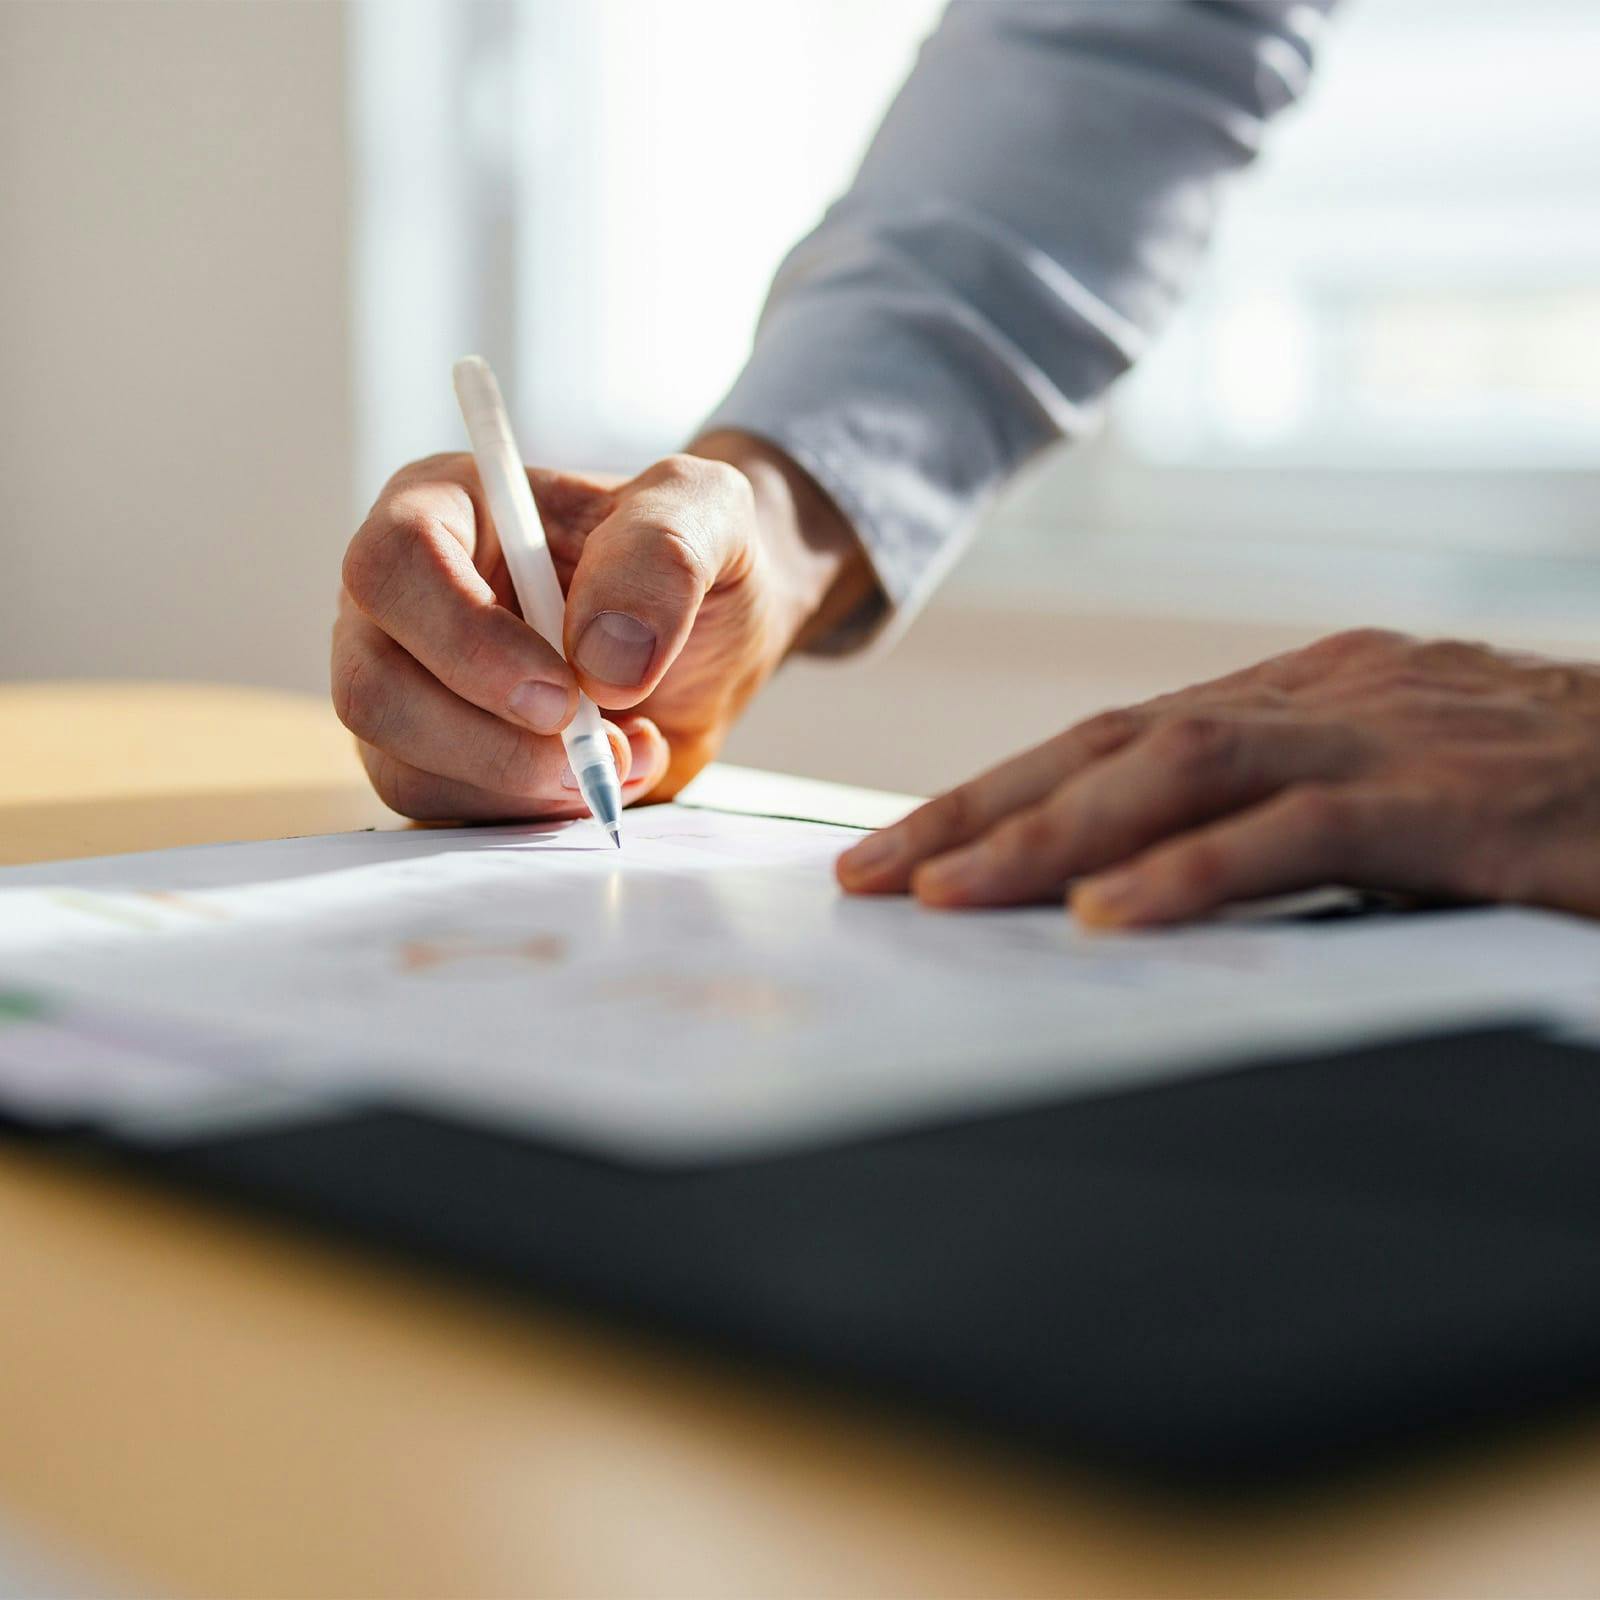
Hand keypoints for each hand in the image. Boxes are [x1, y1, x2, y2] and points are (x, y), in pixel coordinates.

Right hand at [333, 432, 871, 820]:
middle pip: (373, 687)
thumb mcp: (706, 511)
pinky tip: (600, 776)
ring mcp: (408, 689)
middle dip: (490, 741)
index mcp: (444, 511)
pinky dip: (534, 813)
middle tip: (595, 747)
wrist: (710, 640)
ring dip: (523, 784)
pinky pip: (445, 813)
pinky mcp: (437, 764)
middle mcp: (403, 604)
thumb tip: (601, 660)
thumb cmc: (692, 557)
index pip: (393, 566)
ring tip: (621, 751)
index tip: (565, 690)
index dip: (469, 640)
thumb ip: (661, 556)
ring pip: (403, 766)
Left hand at [838, 628, 1599, 926]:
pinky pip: (1299, 832)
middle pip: (1113, 742)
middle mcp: (1326, 696)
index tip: (904, 850)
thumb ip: (1282, 820)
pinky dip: (1192, 872)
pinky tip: (1106, 919)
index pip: (1115, 736)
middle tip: (870, 876)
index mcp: (1305, 694)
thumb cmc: (1556, 799)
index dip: (998, 792)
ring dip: (1048, 835)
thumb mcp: (1397, 792)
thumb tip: (1146, 884)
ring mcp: (1388, 737)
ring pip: (1179, 769)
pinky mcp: (1455, 799)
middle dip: (980, 811)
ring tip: (944, 896)